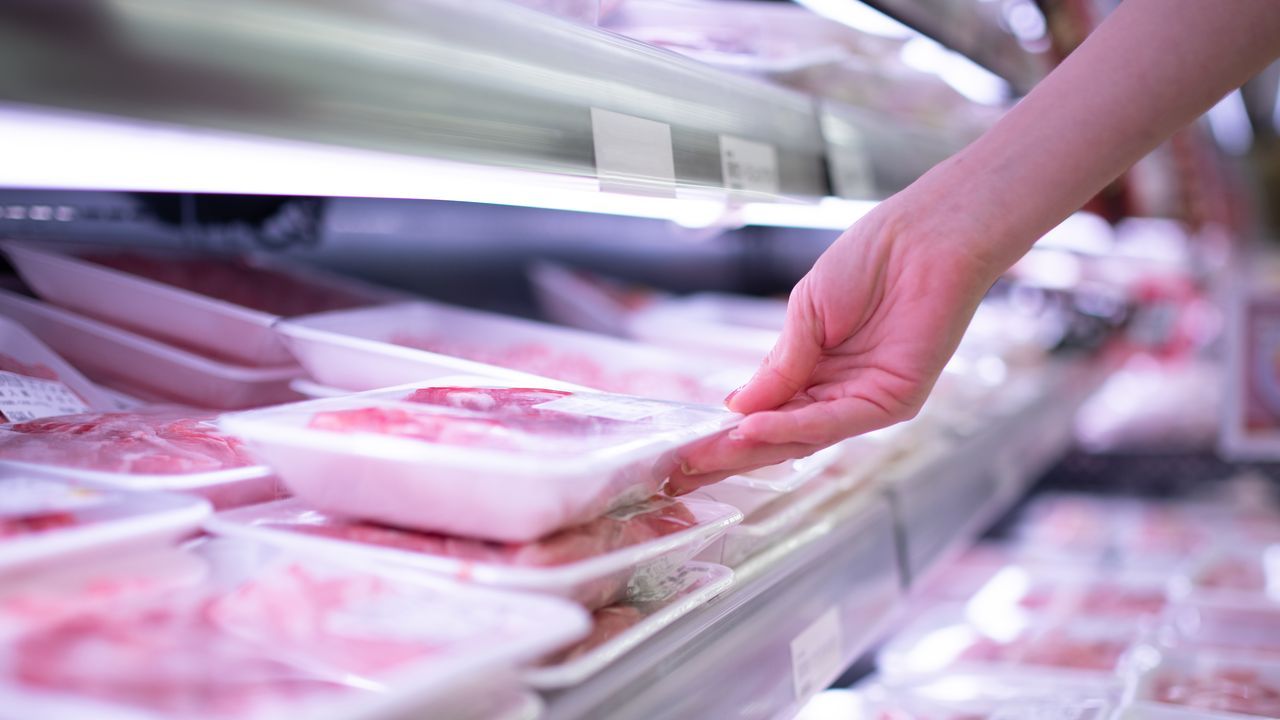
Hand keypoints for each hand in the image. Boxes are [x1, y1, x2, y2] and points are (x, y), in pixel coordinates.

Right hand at [667, 182, 1003, 494]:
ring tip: (710, 452)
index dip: (728, 431)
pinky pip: (834, 422)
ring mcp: (866, 402)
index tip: (686, 447)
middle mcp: (840, 393)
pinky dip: (791, 427)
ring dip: (755, 446)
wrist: (922, 237)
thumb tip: (736, 407)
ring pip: (803, 437)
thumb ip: (778, 366)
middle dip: (732, 452)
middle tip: (686, 467)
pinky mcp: (893, 402)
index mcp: (816, 371)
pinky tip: (753, 427)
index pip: (767, 413)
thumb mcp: (806, 314)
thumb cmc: (870, 261)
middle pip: (781, 435)